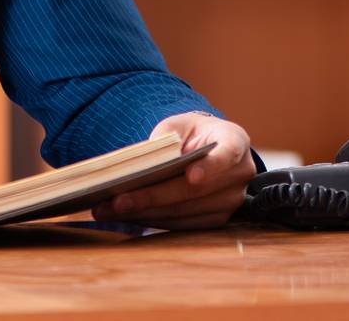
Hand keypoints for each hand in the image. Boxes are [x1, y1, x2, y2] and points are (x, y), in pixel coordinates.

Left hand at [90, 112, 255, 229]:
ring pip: (184, 212)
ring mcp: (230, 202)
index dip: (210, 167)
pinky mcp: (216, 221)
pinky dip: (151, 221)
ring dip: (144, 214)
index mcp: (235, 141)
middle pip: (194, 192)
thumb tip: (147, 163)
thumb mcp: (179, 124)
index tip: (191, 176)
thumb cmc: (192, 134)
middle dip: (152, 197)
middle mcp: (239, 175)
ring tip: (109, 210)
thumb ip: (167, 137)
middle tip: (117, 201)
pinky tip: (125, 216)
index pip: (227, 154)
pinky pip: (181, 225)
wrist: (206, 149)